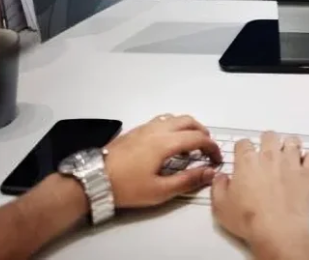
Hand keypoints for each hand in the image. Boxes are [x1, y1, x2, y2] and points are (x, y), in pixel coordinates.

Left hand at [104, 114, 221, 207]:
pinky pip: (161, 121)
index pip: (198, 138)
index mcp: (165, 143)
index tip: (216, 160)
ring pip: (174, 118)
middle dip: (203, 133)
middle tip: (206, 150)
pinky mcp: (135, 131)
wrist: (92, 180)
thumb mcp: (160, 191)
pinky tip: (169, 142)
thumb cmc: (126, 187)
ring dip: (188, 127)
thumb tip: (210, 172)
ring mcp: (144, 128)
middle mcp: (157, 130)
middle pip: (189, 121)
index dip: (212, 148)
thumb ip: (188, 180)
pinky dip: (174, 127)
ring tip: (190, 144)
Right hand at [211, 132, 308, 248]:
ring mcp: (292, 163)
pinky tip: (305, 165)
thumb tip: (220, 178)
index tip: (244, 154)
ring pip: (293, 141)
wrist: (278, 230)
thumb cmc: (249, 220)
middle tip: (267, 152)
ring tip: (287, 155)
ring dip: (289, 146)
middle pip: (270, 136)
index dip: (243, 148)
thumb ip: (218, 187)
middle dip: (267, 141)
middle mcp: (270, 156)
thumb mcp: (220, 206)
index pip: (243, 143)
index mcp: (247, 162)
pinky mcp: (308, 173)